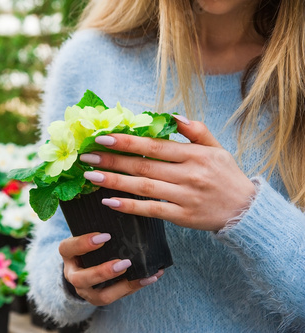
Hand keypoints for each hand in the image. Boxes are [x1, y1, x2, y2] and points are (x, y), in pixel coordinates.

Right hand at [59, 232, 163, 305]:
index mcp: (68, 253)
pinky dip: (135, 287)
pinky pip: (118, 297)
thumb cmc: (89, 242)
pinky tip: (150, 277)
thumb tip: (119, 202)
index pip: (68, 248)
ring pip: (100, 296)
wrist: (85, 266)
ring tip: (140, 275)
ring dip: (121, 286)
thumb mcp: (86, 232)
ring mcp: (86, 290)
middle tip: (123, 263)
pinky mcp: (100, 298)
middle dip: (102, 272)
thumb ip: (97, 224)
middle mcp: (73, 274)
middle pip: (81, 279)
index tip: (105, 236)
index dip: (84, 243)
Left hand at [81, 117, 255, 231]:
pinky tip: (109, 201)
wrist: (246, 211)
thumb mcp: (216, 149)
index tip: (103, 137)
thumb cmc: (226, 177)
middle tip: (87, 155)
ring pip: (144, 187)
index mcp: (195, 154)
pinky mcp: (182, 216)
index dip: (128, 141)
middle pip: (144, 165)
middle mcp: (189, 174)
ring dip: (115, 181)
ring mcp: (185, 196)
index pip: (155, 145)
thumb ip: (196, 131)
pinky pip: (152, 210)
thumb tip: (172, 116)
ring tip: (91, 175)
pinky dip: (130, 206)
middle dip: (113, 159)